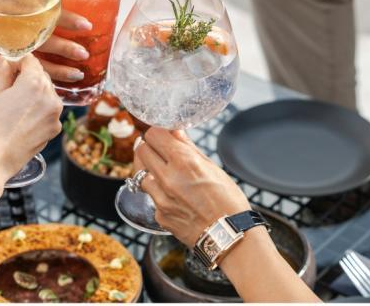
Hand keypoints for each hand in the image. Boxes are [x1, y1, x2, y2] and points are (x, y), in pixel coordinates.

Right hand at [0, 8, 92, 82]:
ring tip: (78, 74)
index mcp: (19, 6)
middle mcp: (11, 28)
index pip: (48, 13)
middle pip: (43, 41)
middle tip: (84, 54)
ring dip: (57, 70)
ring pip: (34, 62)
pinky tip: (58, 83)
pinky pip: (22, 71)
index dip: (69, 20)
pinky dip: (40, 76)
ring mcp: (4, 46)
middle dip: (65, 50)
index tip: (87, 25)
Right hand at [0, 54, 63, 181]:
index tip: (6, 66)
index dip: (16, 62)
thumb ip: (2, 76)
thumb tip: (4, 61)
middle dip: (26, 77)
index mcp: (34, 84)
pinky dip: (37, 110)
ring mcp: (54, 117)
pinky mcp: (52, 132)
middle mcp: (50, 98)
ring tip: (12, 104)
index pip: (30, 61)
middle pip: (41, 77)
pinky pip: (47, 112)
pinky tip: (19, 118)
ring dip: (33, 94)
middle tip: (6, 85)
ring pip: (46, 95)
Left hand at [134, 128, 251, 247]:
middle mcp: (167, 179)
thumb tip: (175, 131)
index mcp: (184, 162)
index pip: (154, 135)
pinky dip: (157, 191)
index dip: (158, 132)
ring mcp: (160, 199)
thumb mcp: (213, 168)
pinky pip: (150, 196)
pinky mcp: (158, 215)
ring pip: (140, 173)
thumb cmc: (228, 201)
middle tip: (160, 150)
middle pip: (141, 150)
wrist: (230, 237)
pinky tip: (171, 194)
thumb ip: (189, 148)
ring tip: (162, 171)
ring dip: (149, 168)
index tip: (163, 135)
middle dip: (150, 146)